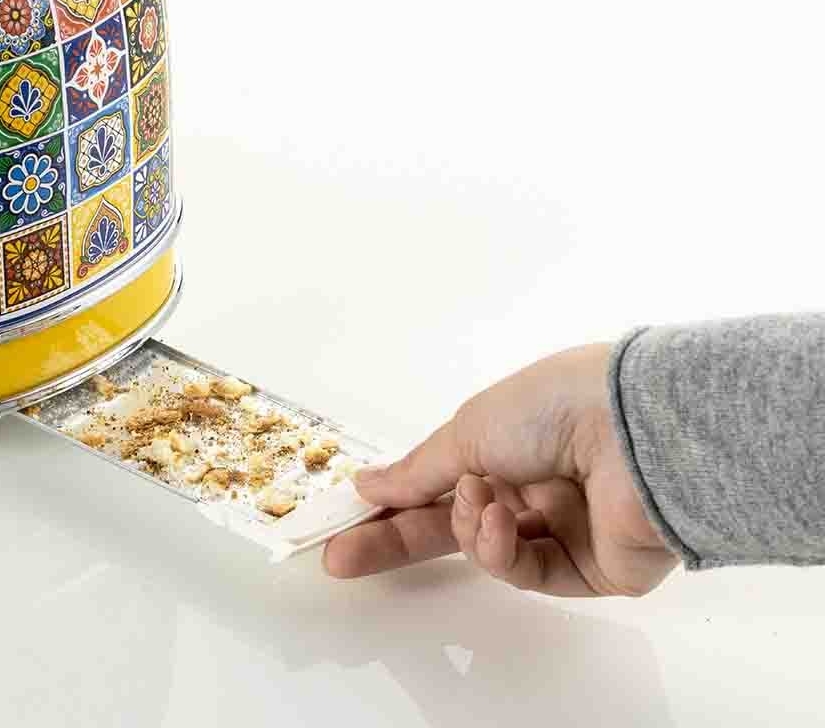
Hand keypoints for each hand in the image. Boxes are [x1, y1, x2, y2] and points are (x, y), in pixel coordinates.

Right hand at [324, 343, 676, 595]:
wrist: (636, 429)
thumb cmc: (552, 406)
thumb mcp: (468, 429)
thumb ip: (417, 471)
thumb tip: (368, 484)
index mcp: (505, 443)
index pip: (437, 482)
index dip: (391, 501)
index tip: (345, 520)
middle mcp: (533, 484)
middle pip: (452, 526)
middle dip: (397, 540)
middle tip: (342, 558)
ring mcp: (562, 528)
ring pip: (486, 550)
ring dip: (468, 527)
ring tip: (479, 501)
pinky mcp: (591, 568)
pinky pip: (527, 571)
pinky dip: (503, 549)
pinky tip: (502, 520)